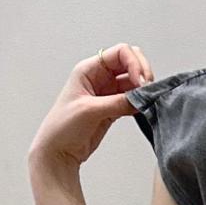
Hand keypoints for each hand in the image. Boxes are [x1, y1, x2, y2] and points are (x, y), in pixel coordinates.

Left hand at [28, 43, 154, 173]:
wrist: (58, 152)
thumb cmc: (62, 127)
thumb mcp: (90, 110)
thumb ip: (118, 102)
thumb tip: (141, 98)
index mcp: (89, 69)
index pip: (120, 52)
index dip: (134, 63)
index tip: (141, 81)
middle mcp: (99, 77)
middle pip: (130, 62)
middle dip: (142, 72)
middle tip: (147, 89)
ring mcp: (107, 92)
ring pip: (133, 81)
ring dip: (142, 89)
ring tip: (146, 101)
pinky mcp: (113, 108)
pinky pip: (132, 98)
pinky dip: (140, 102)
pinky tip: (142, 108)